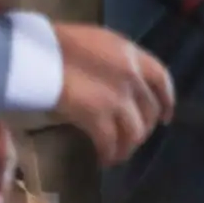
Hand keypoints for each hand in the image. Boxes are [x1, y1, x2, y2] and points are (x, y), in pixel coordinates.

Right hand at [49, 22, 174, 165]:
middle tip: (134, 139)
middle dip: (144, 129)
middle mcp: (131, 76)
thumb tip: (116, 81)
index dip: (167, 100)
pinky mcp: (98, 117)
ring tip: (118, 155)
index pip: (161, 78)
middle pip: (149, 110)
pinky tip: (103, 159)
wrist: (36, 53)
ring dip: (128, 147)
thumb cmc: (56, 43)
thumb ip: (114, 61)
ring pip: (134, 131)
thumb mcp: (96, 43)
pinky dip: (109, 154)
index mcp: (131, 53)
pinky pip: (110, 142)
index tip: (166, 117)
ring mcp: (117, 98)